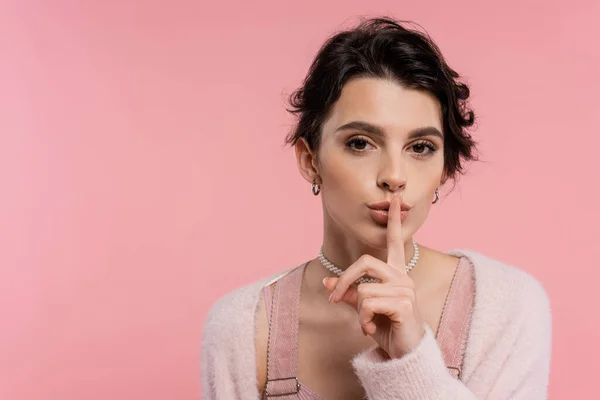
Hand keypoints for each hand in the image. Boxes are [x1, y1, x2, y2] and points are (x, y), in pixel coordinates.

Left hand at [323, 193, 425, 358]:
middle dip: (344, 280)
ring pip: (363, 289)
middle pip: (364, 262)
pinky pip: (368, 304)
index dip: (394, 220)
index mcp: (394, 274)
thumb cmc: (387, 329)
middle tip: (334, 299)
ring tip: (366, 324)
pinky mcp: (404, 304)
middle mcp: (401, 277)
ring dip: (357, 311)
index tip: (393, 198)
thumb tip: (328, 281)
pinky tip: (370, 330)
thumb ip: (349, 293)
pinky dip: (363, 320)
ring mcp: (405, 290)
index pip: (395, 241)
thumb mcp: (363, 309)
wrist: (405, 355)